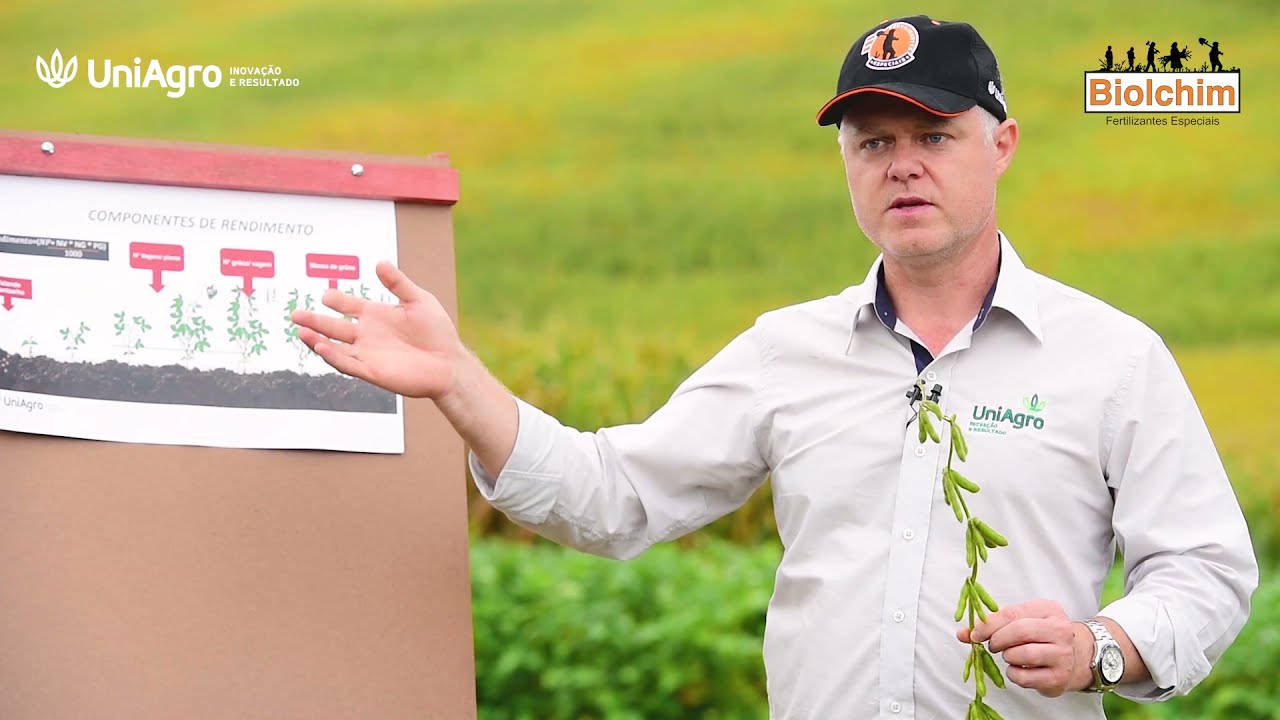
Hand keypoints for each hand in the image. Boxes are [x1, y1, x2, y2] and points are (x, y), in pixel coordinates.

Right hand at [290, 260, 463, 398]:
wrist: (450, 364)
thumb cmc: (438, 333)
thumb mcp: (419, 300)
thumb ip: (398, 283)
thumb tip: (380, 263)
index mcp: (377, 316)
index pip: (349, 305)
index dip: (336, 300)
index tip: (326, 295)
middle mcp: (368, 335)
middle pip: (334, 326)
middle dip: (315, 321)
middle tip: (296, 314)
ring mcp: (368, 354)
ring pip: (335, 346)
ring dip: (318, 340)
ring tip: (302, 332)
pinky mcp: (372, 371)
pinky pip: (348, 364)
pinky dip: (333, 356)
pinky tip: (322, 347)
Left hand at [956, 599, 1093, 697]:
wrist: (1078, 656)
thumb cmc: (1044, 636)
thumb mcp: (1023, 621)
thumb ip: (993, 625)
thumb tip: (962, 634)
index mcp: (1049, 610)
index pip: (1012, 614)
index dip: (988, 625)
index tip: (974, 634)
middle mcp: (1060, 630)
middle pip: (1019, 632)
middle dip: (998, 640)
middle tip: (992, 646)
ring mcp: (1062, 654)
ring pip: (1023, 654)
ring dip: (1008, 657)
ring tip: (1009, 655)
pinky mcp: (1059, 677)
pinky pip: (1025, 677)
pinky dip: (1014, 674)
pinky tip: (1018, 669)